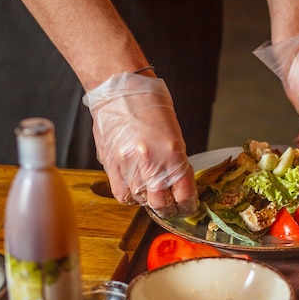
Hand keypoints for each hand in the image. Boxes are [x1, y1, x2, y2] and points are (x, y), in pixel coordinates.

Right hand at [83, 72, 197, 216]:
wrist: (120, 90)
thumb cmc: (150, 106)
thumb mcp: (175, 135)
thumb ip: (176, 162)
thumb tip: (178, 184)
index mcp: (172, 154)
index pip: (184, 194)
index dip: (188, 205)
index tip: (188, 207)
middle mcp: (150, 163)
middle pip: (161, 204)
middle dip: (169, 210)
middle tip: (172, 208)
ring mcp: (128, 165)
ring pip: (140, 200)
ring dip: (148, 201)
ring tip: (152, 194)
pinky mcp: (110, 164)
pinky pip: (121, 193)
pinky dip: (130, 196)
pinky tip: (135, 189)